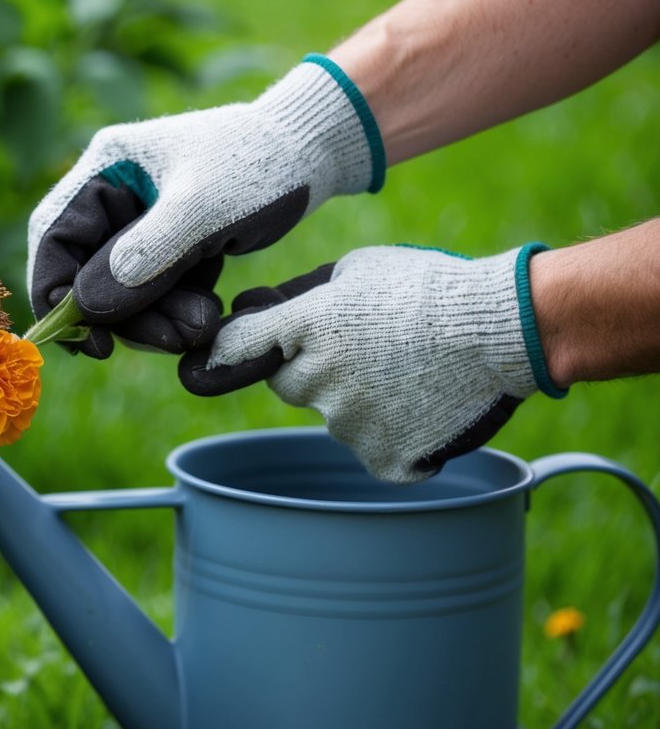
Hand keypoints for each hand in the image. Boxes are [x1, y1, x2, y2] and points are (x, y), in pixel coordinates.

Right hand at [27, 55, 384, 357]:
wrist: (314, 152)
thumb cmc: (258, 164)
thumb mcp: (203, 208)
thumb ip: (146, 256)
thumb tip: (87, 307)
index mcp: (104, 169)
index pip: (54, 238)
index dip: (57, 294)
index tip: (88, 341)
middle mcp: (112, 195)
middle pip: (87, 274)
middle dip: (124, 316)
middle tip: (170, 342)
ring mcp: (141, 222)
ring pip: (124, 291)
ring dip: (156, 320)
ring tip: (201, 331)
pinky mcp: (169, 244)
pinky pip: (155, 292)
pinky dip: (175, 312)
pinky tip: (208, 320)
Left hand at [180, 244, 563, 482]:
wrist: (503, 328)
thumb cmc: (427, 288)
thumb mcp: (357, 271)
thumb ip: (299, 295)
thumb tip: (250, 307)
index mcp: (307, 329)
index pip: (238, 348)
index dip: (236, 351)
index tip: (226, 357)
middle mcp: (318, 380)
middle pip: (289, 385)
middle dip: (313, 370)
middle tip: (364, 351)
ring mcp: (350, 425)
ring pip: (335, 417)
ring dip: (358, 401)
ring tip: (408, 372)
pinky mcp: (383, 457)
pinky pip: (374, 450)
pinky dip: (394, 436)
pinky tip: (424, 406)